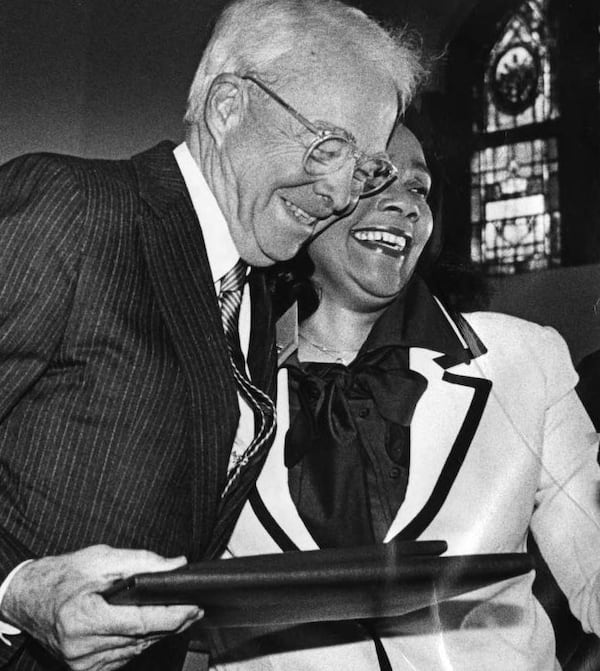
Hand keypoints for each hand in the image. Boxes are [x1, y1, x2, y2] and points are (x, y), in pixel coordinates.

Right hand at [0, 544, 202, 670]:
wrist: (29, 598)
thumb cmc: (63, 575)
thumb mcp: (102, 557)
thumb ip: (142, 561)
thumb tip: (176, 565)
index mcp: (82, 617)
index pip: (140, 622)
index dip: (172, 615)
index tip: (194, 606)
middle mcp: (80, 646)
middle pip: (142, 638)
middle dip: (173, 623)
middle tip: (196, 608)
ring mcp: (82, 662)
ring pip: (136, 650)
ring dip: (160, 633)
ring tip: (181, 615)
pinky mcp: (85, 669)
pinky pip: (125, 656)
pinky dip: (141, 641)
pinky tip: (153, 627)